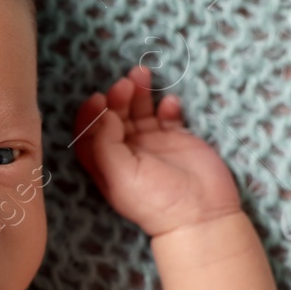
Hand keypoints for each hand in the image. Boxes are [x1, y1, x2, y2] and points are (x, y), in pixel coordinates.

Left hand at [72, 65, 240, 236]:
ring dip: (139, 91)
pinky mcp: (177, 138)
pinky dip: (167, 105)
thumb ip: (106, 144)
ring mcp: (152, 143)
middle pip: (115, 116)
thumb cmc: (156, 201)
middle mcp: (127, 151)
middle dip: (117, 96)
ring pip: (140, 110)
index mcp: (107, 164)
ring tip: (143, 75)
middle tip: (125, 83)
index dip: (90, 114)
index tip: (97, 99)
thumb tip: (103, 114)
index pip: (89, 133)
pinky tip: (170, 103)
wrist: (201, 215)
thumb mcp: (121, 176)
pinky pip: (167, 114)